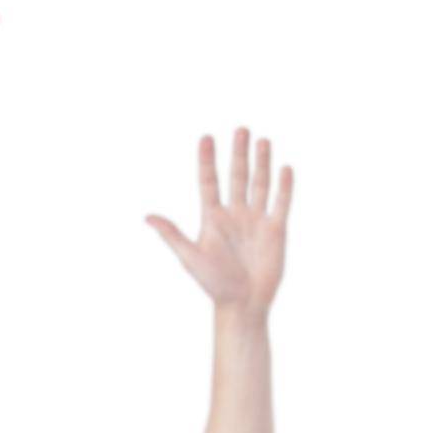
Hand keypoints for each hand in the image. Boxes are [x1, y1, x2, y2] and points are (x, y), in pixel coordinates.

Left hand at [146, 129, 292, 315]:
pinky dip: (284, 186)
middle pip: (236, 177)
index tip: (206, 138)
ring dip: (261, 163)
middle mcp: (234, 214)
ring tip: (262, 140)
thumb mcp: (189, 257)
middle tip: (240, 129)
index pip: (208, 182)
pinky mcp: (276, 230)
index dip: (207, 161)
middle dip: (238, 154)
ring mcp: (256, 220)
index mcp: (212, 218)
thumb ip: (172, 234)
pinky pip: (281, 203)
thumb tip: (147, 217)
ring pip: (259, 184)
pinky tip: (285, 168)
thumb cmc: (213, 283)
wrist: (242, 303)